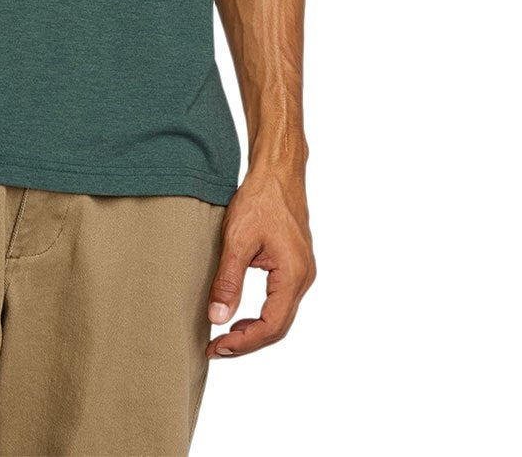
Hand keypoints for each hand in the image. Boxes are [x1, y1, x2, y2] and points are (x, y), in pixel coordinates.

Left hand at [206, 167, 315, 355]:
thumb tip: (218, 319)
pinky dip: (262, 315)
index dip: (243, 342)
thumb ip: (228, 281)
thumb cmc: (260, 199)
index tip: (216, 346)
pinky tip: (242, 316)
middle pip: (278, 327)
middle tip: (216, 348)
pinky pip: (282, 301)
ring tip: (225, 337)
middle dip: (247, 342)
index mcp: (293, 275)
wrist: (278, 172)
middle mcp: (304, 278)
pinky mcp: (296, 265)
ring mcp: (303, 272)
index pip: (271, 326)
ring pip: (281, 317)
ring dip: (255, 331)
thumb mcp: (237, 239)